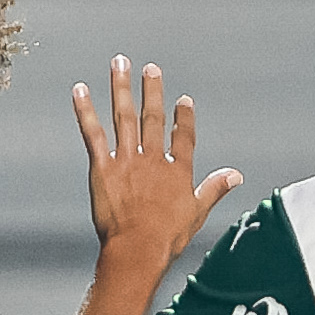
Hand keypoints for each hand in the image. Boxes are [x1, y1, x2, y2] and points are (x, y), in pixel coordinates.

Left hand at [70, 56, 240, 274]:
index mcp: (177, 171)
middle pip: (152, 118)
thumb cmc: (166, 237)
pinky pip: (93, 134)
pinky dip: (85, 111)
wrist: (138, 249)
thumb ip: (215, 189)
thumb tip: (235, 176)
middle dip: (152, 91)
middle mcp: (152, 159)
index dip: (184, 118)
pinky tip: (80, 91)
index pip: (183, 137)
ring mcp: (127, 160)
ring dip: (122, 88)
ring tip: (119, 65)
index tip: (183, 101)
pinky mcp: (103, 167)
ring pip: (124, 116)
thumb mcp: (197, 212)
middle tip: (150, 69)